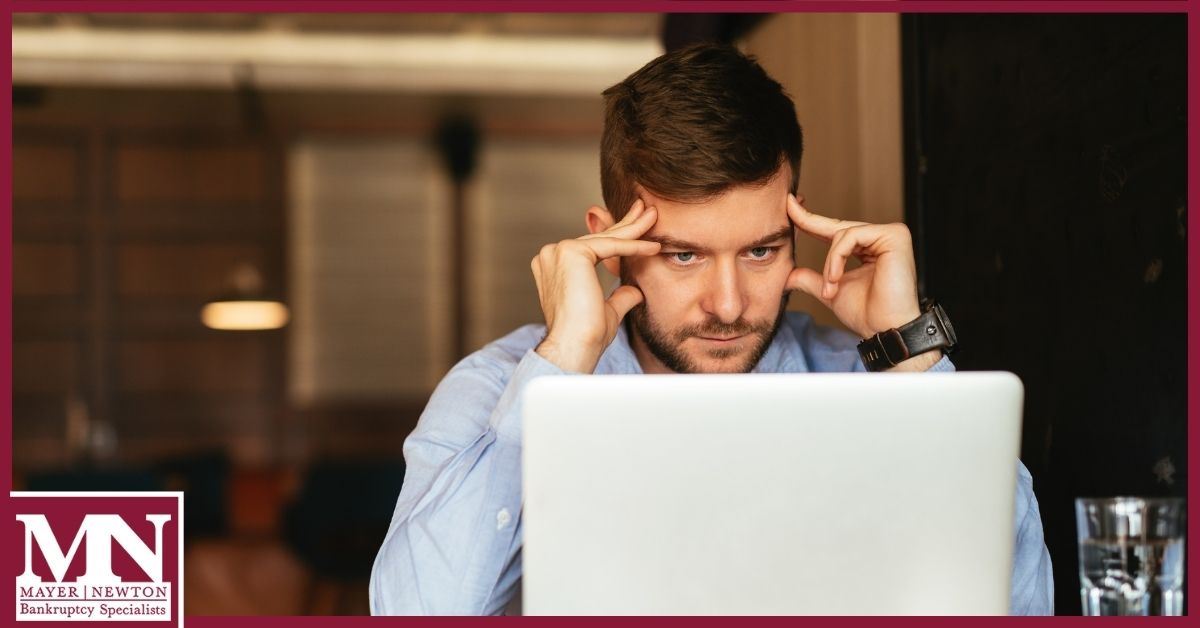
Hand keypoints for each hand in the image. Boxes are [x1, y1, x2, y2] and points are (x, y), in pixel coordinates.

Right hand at [531, 199, 660, 372]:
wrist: (574, 346)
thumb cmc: (586, 335)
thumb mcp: (607, 310)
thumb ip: (618, 295)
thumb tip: (634, 290)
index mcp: (554, 267)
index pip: (592, 247)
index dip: (617, 238)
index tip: (638, 228)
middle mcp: (552, 255)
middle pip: (598, 238)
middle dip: (626, 224)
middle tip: (646, 209)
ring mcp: (558, 252)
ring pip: (605, 239)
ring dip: (632, 229)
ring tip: (653, 217)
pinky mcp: (571, 252)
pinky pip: (610, 246)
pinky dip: (633, 246)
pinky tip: (653, 246)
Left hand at [784, 194, 922, 341]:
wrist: (885, 330)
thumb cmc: (866, 314)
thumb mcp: (831, 292)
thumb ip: (812, 279)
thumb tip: (788, 275)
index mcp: (869, 248)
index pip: (835, 230)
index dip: (810, 219)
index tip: (788, 205)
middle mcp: (881, 237)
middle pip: (837, 226)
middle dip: (809, 223)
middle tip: (788, 208)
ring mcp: (890, 234)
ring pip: (842, 233)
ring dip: (829, 263)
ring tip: (830, 287)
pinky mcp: (894, 235)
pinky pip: (851, 236)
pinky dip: (837, 258)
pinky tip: (836, 278)